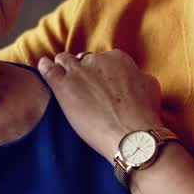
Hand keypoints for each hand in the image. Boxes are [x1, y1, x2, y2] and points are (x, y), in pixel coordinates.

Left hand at [37, 50, 164, 160]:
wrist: (132, 135)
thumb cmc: (144, 115)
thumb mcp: (150, 87)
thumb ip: (138, 77)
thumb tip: (135, 77)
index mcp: (118, 58)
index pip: (103, 59)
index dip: (99, 71)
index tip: (98, 81)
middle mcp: (97, 60)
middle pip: (83, 59)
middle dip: (82, 70)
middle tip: (81, 84)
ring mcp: (78, 71)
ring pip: (64, 60)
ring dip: (63, 66)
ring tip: (60, 74)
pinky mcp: (63, 86)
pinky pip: (48, 69)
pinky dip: (45, 67)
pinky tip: (43, 66)